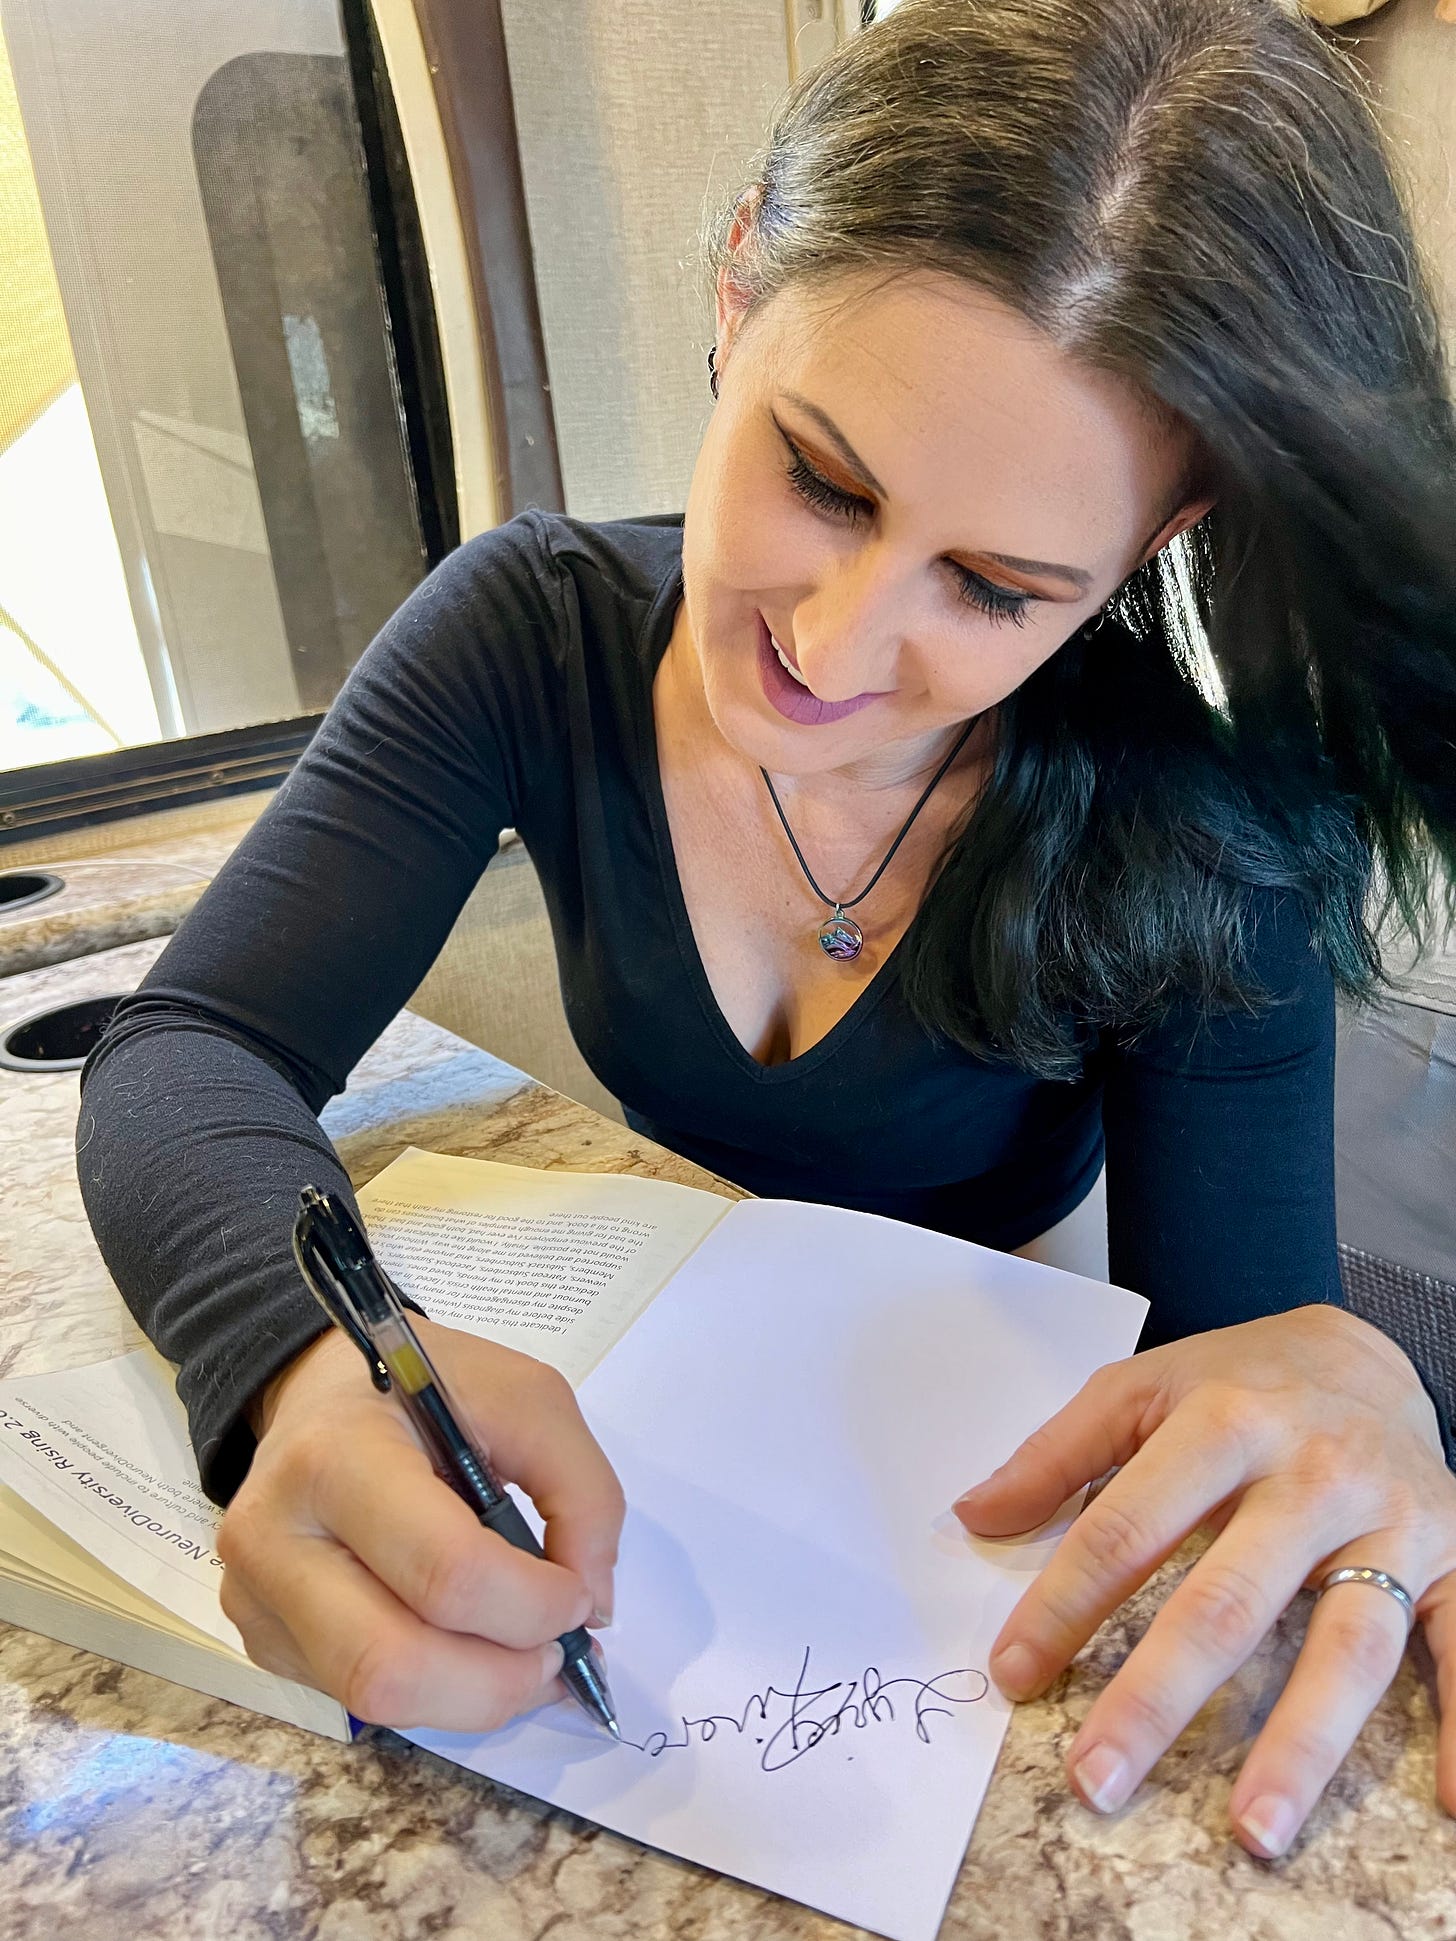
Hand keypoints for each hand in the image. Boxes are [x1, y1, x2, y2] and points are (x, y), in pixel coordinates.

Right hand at [218, 1316, 623, 1731]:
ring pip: (371, 1698)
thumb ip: (582, 1492)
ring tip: (525, 1660)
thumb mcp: (526, 1397)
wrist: (317, 1386)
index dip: (530, 1604)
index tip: (578, 1595)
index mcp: (338, 1456)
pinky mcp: (261, 1639)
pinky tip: (469, 1649)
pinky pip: (357, 1698)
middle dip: (499, 1681)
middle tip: (557, 1653)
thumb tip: (591, 1606)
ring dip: (472, 1699)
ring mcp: (255, 1598)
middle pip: (390, 1664)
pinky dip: (434, 1692)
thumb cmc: (425, 1387)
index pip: (443, 1571)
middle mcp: (275, 1536)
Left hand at [952, 1304, 1455, 1855]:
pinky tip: (1450, 1802)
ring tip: (1252, 1827)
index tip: (1014, 1673)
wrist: (1364, 1351)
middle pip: (1229, 1599)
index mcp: (1225, 1421)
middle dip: (1158, 1697)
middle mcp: (1313, 1473)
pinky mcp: (1452, 1556)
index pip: (1129, 1526)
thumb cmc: (1236, 1382)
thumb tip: (973, 1515)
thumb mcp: (1139, 1388)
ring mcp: (1391, 1521)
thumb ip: (1055, 1454)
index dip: (1064, 1603)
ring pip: (1346, 1642)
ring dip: (1300, 1742)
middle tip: (1097, 1777)